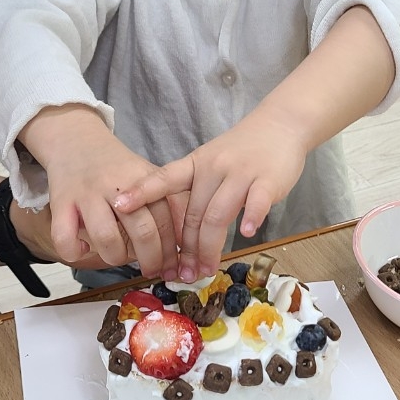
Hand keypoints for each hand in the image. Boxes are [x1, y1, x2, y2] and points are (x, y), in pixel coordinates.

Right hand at [21, 107, 182, 278]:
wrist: (76, 141)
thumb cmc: (116, 168)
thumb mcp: (146, 177)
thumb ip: (167, 204)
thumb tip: (186, 244)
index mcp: (143, 180)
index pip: (165, 220)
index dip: (171, 250)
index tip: (172, 268)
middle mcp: (117, 186)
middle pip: (142, 231)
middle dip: (150, 259)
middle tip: (150, 271)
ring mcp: (88, 194)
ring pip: (106, 238)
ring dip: (114, 257)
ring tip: (116, 256)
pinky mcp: (61, 201)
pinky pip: (64, 236)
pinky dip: (74, 251)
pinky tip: (82, 249)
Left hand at [115, 114, 307, 280]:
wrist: (281, 124)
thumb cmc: (243, 150)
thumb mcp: (210, 162)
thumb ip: (196, 191)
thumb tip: (178, 232)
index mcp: (196, 164)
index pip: (164, 179)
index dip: (141, 193)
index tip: (118, 206)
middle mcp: (214, 168)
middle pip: (192, 214)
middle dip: (185, 249)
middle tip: (183, 274)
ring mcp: (241, 173)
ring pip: (217, 215)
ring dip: (209, 247)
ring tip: (205, 269)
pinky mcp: (267, 180)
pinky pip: (255, 202)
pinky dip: (250, 218)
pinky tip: (245, 233)